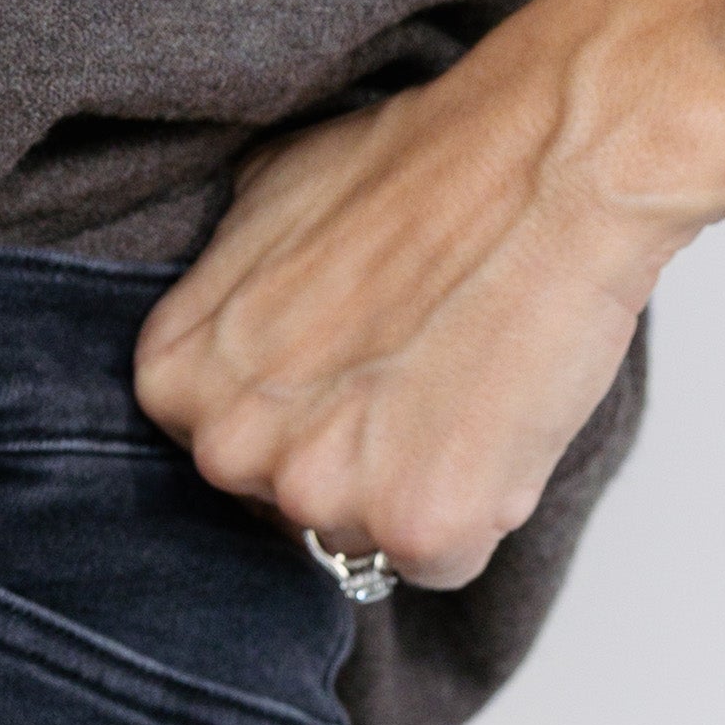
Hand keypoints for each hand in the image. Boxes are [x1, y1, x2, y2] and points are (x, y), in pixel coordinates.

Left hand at [133, 0, 724, 586]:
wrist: (547, 161)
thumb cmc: (425, 170)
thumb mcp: (266, 200)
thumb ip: (225, 290)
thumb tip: (234, 326)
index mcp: (177, 378)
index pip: (225, 448)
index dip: (299, 414)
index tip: (350, 369)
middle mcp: (230, 446)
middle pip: (288, 506)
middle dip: (351, 458)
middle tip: (415, 374)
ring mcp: (322, 493)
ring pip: (365, 539)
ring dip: (417, 485)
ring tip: (460, 385)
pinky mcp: (420, 526)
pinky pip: (443, 563)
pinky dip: (480, 512)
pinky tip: (496, 423)